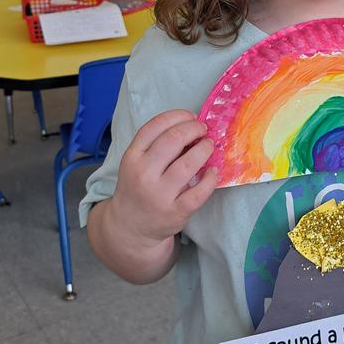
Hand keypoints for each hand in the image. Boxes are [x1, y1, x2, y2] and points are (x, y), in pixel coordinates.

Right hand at [109, 109, 216, 244]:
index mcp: (132, 157)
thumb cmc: (138, 187)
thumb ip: (156, 146)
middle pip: (173, 140)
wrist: (130, 227)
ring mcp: (159, 194)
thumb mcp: (136, 163)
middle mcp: (143, 174)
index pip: (155, 126)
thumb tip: (191, 127)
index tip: (191, 116)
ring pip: (188, 164)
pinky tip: (213, 171)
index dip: (178, 116)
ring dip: (204, 149)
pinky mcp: (175, 212)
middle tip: (203, 129)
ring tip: (209, 146)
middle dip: (194, 128)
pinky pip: (199, 192)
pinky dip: (210, 178)